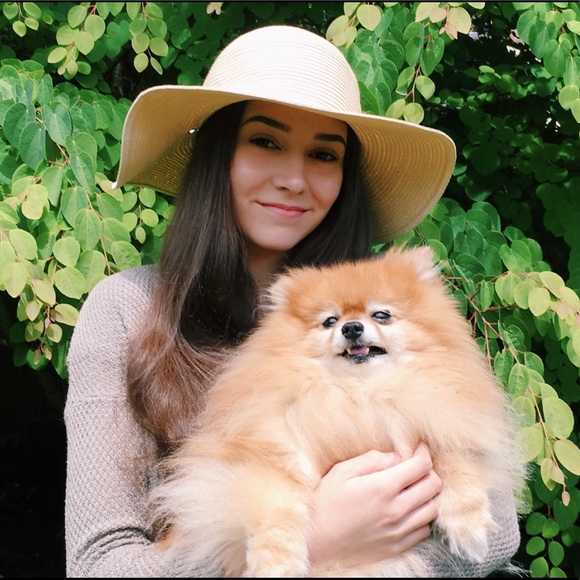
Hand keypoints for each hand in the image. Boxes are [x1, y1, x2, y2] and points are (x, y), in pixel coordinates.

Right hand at [308, 443, 441, 567]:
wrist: (315, 542)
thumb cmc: (325, 503)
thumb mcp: (342, 471)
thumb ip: (372, 460)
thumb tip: (396, 457)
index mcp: (382, 487)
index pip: (421, 466)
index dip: (423, 452)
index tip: (418, 447)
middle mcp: (396, 510)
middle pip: (433, 486)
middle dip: (429, 471)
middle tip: (416, 466)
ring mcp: (398, 531)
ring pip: (432, 509)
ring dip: (427, 495)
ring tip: (413, 488)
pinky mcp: (396, 547)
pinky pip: (423, 531)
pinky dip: (421, 517)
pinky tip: (407, 510)